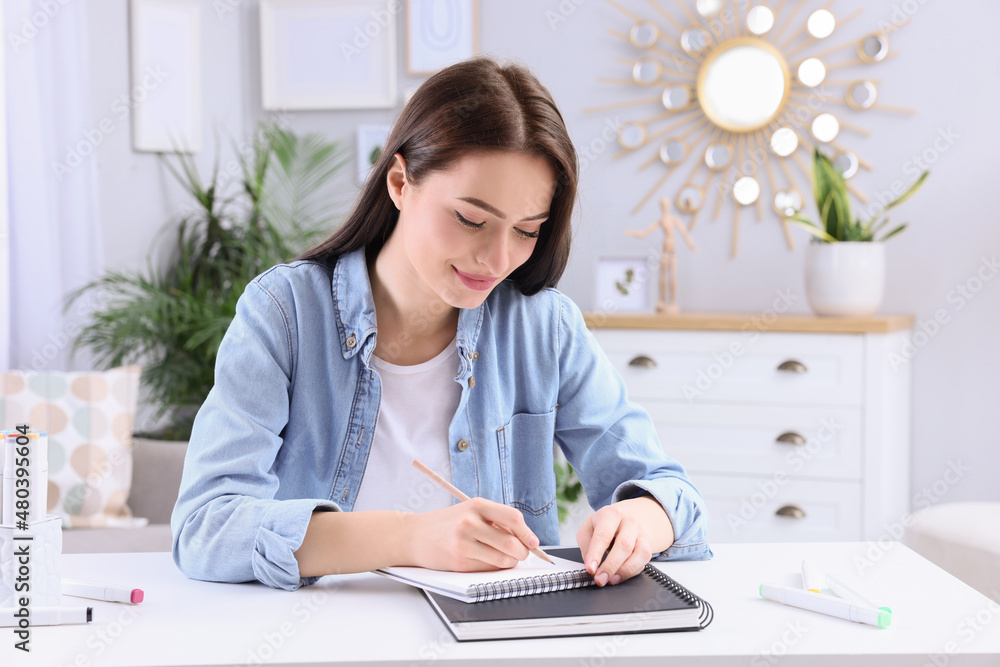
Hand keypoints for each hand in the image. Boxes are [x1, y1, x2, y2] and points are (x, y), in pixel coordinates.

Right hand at [405, 497, 539, 571]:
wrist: (413, 535)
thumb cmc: (446, 524)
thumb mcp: (469, 511)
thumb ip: (494, 520)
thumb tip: (524, 539)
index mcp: (476, 505)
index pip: (513, 518)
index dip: (527, 533)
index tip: (533, 542)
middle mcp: (470, 522)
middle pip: (511, 542)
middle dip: (521, 552)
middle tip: (521, 554)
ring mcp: (463, 543)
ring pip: (502, 559)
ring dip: (509, 562)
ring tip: (504, 558)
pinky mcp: (458, 561)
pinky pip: (488, 568)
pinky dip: (493, 567)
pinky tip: (485, 561)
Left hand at [577, 495, 673, 586]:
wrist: (623, 519)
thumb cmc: (603, 526)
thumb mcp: (588, 529)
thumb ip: (586, 546)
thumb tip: (591, 564)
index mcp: (610, 514)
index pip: (603, 534)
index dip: (596, 553)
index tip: (591, 569)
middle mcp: (629, 522)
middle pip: (624, 545)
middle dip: (611, 566)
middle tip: (600, 579)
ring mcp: (640, 533)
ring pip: (638, 554)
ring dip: (624, 571)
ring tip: (610, 580)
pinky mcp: (647, 545)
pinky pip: (643, 561)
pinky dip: (631, 572)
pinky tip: (619, 576)